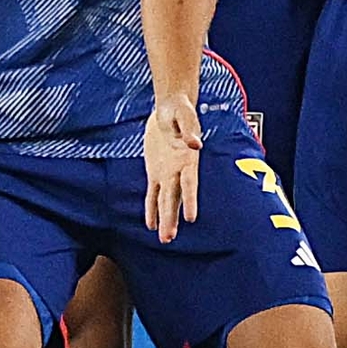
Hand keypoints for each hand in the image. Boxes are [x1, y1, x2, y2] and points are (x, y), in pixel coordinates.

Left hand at [141, 87, 201, 242]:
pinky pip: (152, 194)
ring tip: (165, 239)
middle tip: (170, 238)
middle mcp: (178, 171)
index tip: (191, 218)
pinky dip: (151, 209)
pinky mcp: (155, 172)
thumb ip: (189, 129)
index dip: (190, 200)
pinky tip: (151, 225)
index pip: (189, 184)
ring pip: (165, 201)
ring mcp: (167, 173)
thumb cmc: (179, 110)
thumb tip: (195, 144)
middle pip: (175, 198)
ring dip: (164, 219)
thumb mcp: (183, 114)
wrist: (169, 108)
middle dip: (172, 218)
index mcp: (187, 159)